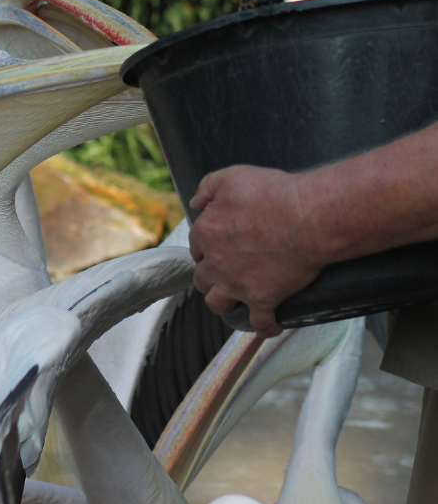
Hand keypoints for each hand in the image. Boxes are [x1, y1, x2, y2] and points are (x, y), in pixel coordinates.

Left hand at [188, 165, 326, 337]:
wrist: (307, 218)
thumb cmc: (272, 194)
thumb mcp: (231, 177)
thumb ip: (208, 187)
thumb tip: (196, 202)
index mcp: (206, 233)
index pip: (196, 246)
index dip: (206, 247)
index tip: (217, 247)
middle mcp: (215, 263)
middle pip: (202, 278)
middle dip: (210, 276)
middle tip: (223, 273)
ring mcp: (237, 284)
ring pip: (218, 303)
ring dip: (224, 302)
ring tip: (234, 300)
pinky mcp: (263, 300)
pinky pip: (259, 323)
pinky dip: (264, 326)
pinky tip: (270, 326)